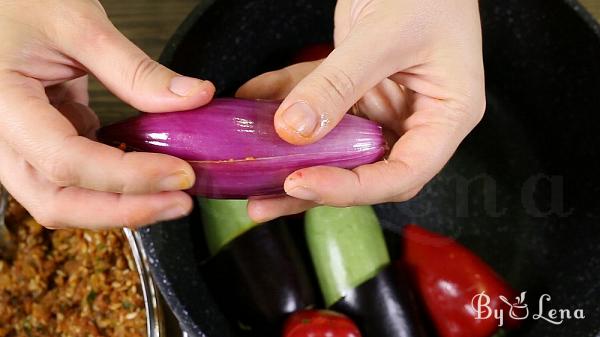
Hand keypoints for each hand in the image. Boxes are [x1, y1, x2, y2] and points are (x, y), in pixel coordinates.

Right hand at [0, 0, 214, 228]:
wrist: (1, 7)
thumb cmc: (22, 4)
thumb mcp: (78, 24)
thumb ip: (134, 69)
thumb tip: (195, 97)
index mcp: (1, 104)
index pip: (65, 161)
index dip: (128, 177)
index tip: (181, 172)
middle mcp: (3, 138)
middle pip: (58, 201)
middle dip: (125, 210)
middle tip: (182, 202)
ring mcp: (22, 147)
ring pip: (65, 200)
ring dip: (122, 206)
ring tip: (174, 197)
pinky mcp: (44, 145)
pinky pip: (77, 181)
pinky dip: (116, 186)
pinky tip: (152, 176)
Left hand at [237, 0, 484, 221]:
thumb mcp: (383, 37)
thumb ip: (338, 83)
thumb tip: (294, 129)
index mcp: (445, 117)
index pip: (401, 175)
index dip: (351, 189)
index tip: (301, 183)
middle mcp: (414, 119)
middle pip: (364, 171)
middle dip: (315, 188)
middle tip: (267, 200)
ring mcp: (383, 105)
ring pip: (336, 148)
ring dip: (292, 159)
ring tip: (251, 180)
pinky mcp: (356, 87)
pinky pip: (317, 105)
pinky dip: (284, 104)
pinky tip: (251, 105)